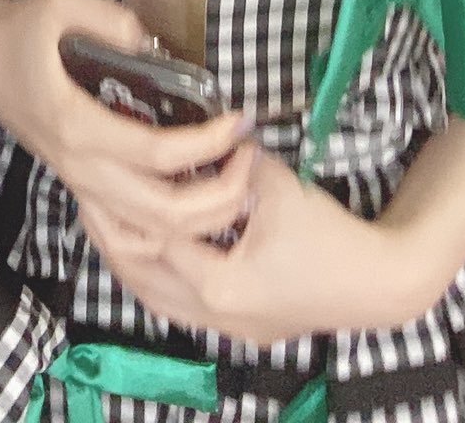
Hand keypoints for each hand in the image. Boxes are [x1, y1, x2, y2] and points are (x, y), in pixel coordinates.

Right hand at [0, 0, 255, 253]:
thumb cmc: (21, 26)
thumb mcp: (61, 1)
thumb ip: (110, 18)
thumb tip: (154, 43)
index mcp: (78, 126)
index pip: (159, 155)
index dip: (208, 143)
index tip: (241, 119)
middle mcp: (81, 166)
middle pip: (163, 212)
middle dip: (220, 193)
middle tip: (252, 158)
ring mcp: (79, 183)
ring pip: (150, 231)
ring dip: (202, 217)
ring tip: (238, 182)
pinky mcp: (80, 185)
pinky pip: (127, 232)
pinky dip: (167, 233)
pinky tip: (196, 208)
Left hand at [99, 154, 436, 343]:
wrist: (378, 282)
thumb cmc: (327, 232)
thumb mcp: (273, 184)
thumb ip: (227, 161)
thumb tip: (196, 132)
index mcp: (218, 282)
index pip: (152, 239)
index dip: (125, 203)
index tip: (101, 171)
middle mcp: (213, 315)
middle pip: (140, 278)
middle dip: (110, 237)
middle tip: (86, 197)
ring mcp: (226, 330)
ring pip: (154, 301)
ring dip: (127, 261)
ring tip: (105, 220)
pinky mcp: (239, 332)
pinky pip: (177, 310)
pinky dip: (154, 280)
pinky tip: (145, 251)